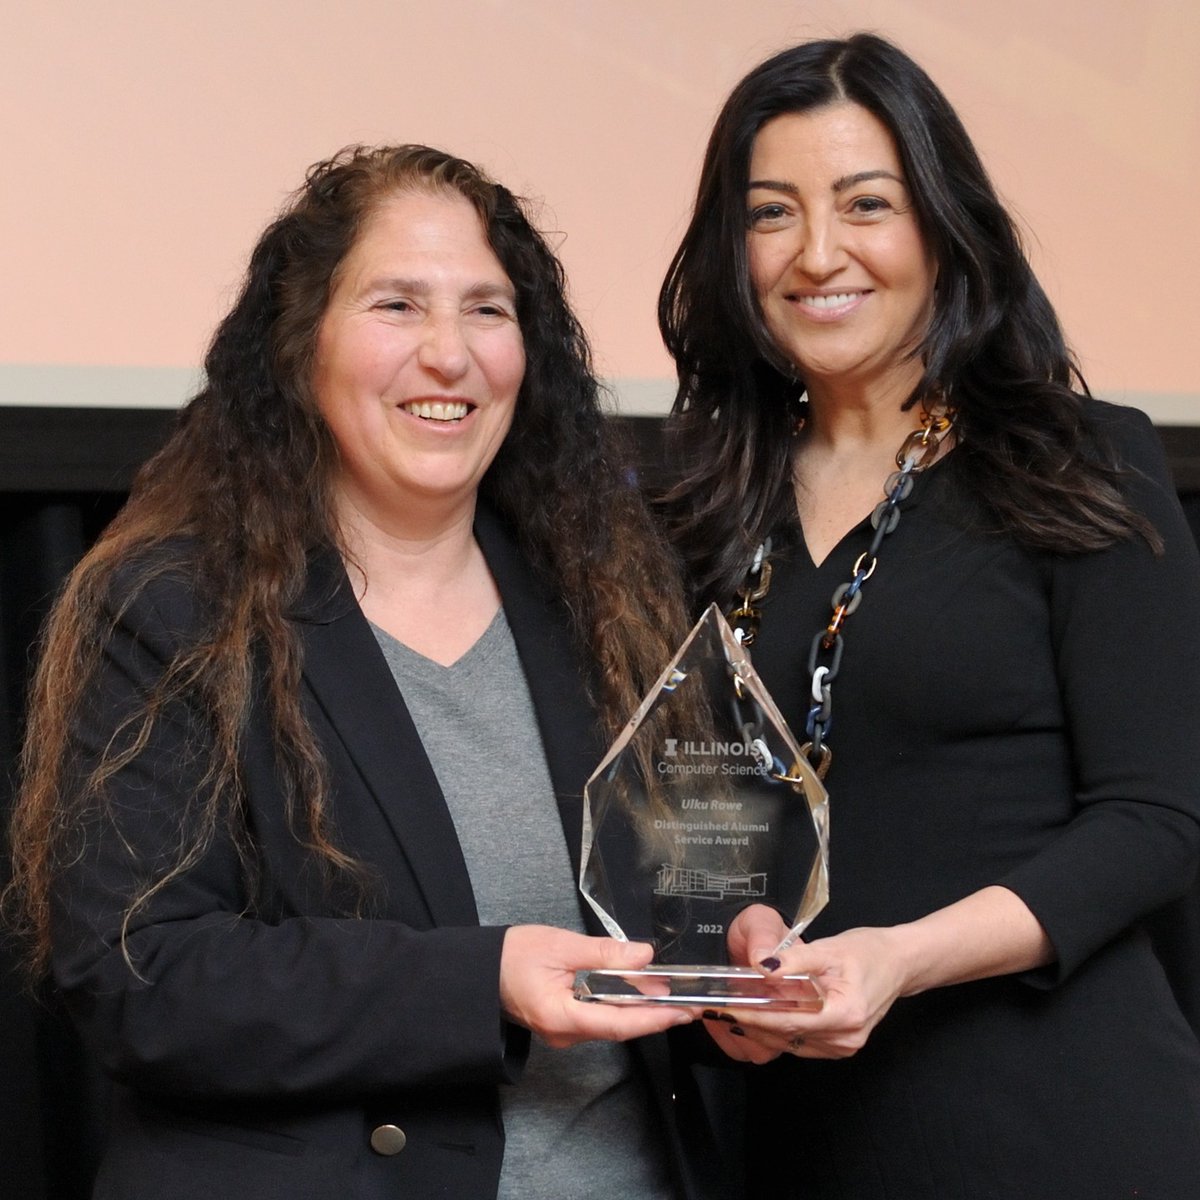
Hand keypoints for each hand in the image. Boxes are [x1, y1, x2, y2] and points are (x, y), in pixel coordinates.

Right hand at [499, 925, 695, 1047]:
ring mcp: (563, 1032)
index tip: (682, 1013)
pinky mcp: (563, 1023)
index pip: (618, 1023)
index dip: (653, 1018)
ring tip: (670, 995)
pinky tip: (637, 993)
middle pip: (618, 1028)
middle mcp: (564, 1034)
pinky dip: (621, 1006)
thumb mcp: (561, 944)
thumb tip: (643, 955)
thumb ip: (604, 952)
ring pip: (610, 1024)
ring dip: (639, 1010)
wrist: (478, 971)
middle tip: (688, 1003)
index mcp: (561, 1017)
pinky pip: (599, 1019)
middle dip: (654, 1015)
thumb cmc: (512, 955)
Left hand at [701, 905, 909, 1061]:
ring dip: (760, 1029)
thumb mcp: (829, 948)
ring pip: (790, 1042)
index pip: (788, 1021)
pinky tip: (758, 1018)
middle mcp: (844, 1039)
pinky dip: (778, 1030)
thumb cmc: (869, 953)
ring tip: (731, 1012)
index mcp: (845, 1015)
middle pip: (786, 1035)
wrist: (899, 964)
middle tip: (718, 1009)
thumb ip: (794, 959)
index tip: (727, 1008)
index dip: (754, 1016)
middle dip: (750, 1023)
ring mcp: (843, 1047)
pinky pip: (800, 1042)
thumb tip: (763, 967)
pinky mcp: (838, 1045)